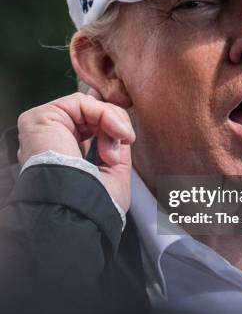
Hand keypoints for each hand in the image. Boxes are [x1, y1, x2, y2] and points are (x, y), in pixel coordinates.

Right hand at [17, 91, 135, 211]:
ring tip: (114, 147)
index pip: (90, 124)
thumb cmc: (94, 202)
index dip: (112, 124)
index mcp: (64, 153)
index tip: (128, 138)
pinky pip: (80, 102)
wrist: (79, 211)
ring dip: (111, 121)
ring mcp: (44, 127)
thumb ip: (114, 143)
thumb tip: (121, 128)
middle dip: (115, 123)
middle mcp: (51, 139)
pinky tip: (115, 132)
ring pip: (88, 105)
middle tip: (125, 141)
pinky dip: (104, 114)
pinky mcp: (40, 118)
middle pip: (90, 112)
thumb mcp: (114, 170)